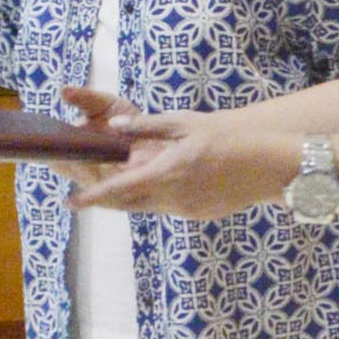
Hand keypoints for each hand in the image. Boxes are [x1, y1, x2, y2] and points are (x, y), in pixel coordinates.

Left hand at [70, 102, 299, 218]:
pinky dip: (157, 198)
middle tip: (87, 193)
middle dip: (105, 200)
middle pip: (127, 205)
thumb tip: (114, 126)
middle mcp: (171, 198)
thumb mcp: (185, 123)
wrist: (267, 165)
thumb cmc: (226, 137)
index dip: (91, 198)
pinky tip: (166, 182)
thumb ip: (147, 126)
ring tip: (126, 181)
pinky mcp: (197, 215)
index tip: (71, 202)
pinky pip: (168, 208)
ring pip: (147, 207)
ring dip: (132, 197)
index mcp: (165, 173)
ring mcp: (185, 210)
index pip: (118, 189)